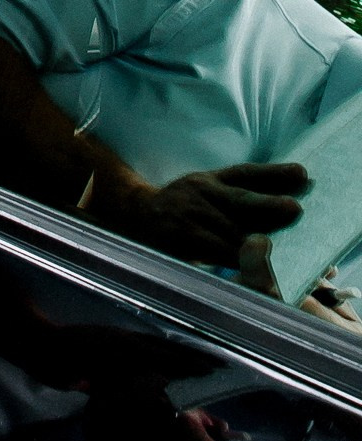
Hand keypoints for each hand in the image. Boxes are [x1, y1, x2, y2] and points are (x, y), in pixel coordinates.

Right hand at [112, 159, 309, 267]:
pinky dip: (237, 260)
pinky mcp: (183, 240)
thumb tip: (287, 203)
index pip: (246, 174)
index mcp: (212, 179)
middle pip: (242, 200)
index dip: (274, 173)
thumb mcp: (207, 189)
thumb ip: (240, 193)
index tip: (302, 174)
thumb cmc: (184, 206)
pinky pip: (215, 252)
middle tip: (294, 209)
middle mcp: (203, 193)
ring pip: (231, 231)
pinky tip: (255, 267)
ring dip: (258, 242)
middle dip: (269, 205)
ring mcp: (192, 217)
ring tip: (283, 247)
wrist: (138, 216)